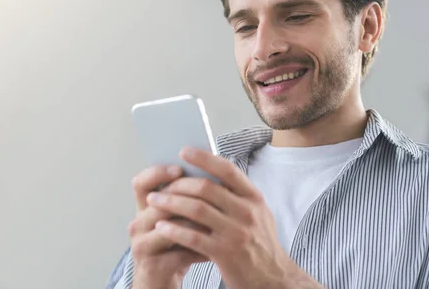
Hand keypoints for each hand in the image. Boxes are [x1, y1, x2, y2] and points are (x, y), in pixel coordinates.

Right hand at [128, 165, 207, 288]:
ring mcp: (141, 244)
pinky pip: (178, 253)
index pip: (142, 182)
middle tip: (212, 193)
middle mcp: (138, 223)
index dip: (157, 173)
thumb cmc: (174, 248)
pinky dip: (199, 250)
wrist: (161, 282)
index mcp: (145, 208)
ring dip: (196, 224)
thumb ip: (187, 200)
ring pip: (169, 227)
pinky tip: (214, 249)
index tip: (179, 169)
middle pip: (158, 202)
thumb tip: (213, 177)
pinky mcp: (151, 265)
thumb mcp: (178, 221)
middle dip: (186, 197)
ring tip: (217, 221)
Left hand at [147, 148, 322, 288]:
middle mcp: (247, 212)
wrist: (274, 279)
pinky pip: (193, 237)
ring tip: (154, 202)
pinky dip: (174, 230)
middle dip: (178, 184)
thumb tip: (206, 173)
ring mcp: (237, 233)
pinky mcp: (225, 254)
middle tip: (161, 186)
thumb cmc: (259, 244)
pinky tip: (161, 227)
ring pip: (196, 209)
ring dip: (170, 203)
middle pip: (206, 188)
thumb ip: (237, 196)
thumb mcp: (257, 214)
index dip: (204, 158)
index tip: (183, 151)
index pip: (227, 170)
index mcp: (254, 198)